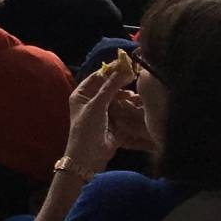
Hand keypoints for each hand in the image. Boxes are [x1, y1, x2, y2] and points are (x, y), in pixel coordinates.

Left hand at [63, 55, 137, 177]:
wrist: (88, 157)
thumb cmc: (87, 128)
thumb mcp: (97, 106)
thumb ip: (109, 88)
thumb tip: (121, 70)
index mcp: (81, 95)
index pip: (97, 77)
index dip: (110, 70)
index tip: (125, 63)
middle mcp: (91, 102)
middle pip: (108, 88)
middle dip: (121, 83)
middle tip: (136, 77)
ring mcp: (103, 113)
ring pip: (117, 100)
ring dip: (127, 97)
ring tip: (137, 95)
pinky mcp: (113, 124)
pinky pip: (123, 112)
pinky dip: (130, 109)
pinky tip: (139, 106)